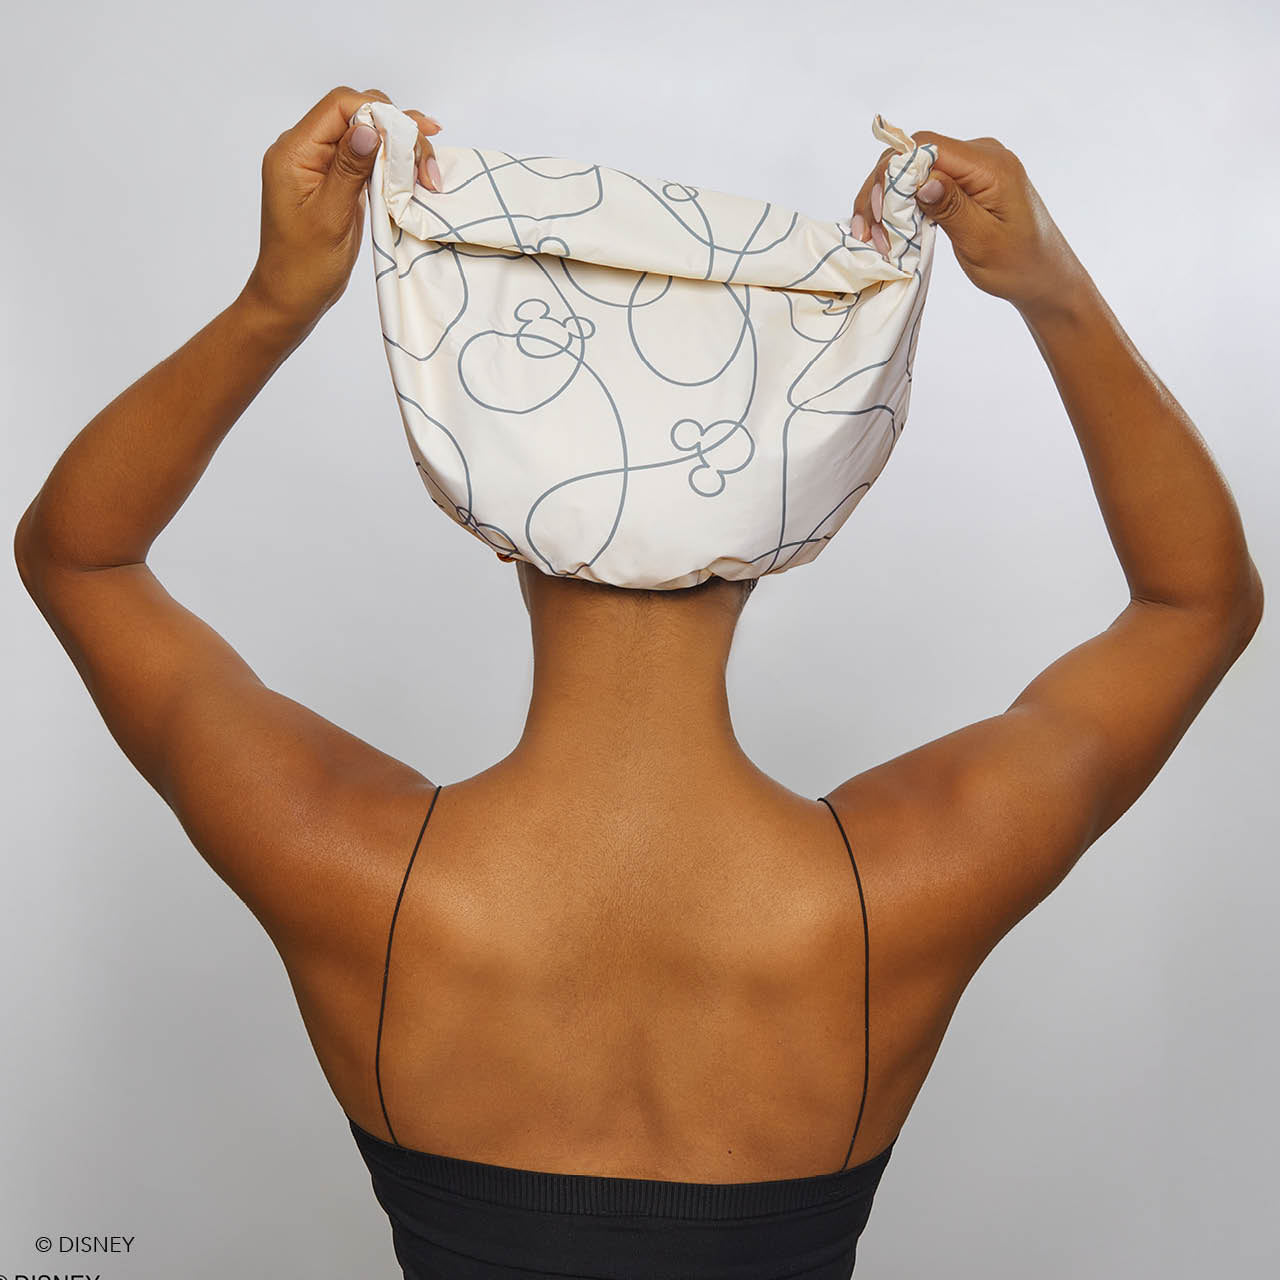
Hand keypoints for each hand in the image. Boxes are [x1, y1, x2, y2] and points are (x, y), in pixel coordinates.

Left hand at [244, 86, 442, 333]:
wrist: (292, 298)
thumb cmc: (304, 266)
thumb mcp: (329, 217)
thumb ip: (349, 169)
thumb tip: (370, 128)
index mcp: (294, 152)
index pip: (340, 107)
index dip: (379, 112)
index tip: (413, 137)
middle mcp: (307, 150)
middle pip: (358, 115)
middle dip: (397, 130)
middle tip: (429, 164)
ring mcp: (323, 166)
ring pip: (368, 136)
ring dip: (401, 149)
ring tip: (430, 172)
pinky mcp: (339, 182)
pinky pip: (368, 160)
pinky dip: (394, 165)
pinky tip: (416, 175)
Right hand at [850, 130, 1089, 321]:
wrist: (1044, 277)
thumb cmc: (1018, 265)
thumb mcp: (982, 242)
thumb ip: (953, 208)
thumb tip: (922, 179)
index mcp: (990, 165)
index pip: (926, 147)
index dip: (892, 173)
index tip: (878, 213)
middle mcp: (981, 156)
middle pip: (914, 154)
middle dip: (882, 189)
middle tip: (867, 232)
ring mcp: (973, 168)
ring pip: (913, 170)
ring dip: (887, 200)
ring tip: (873, 236)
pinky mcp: (966, 183)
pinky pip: (925, 183)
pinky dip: (902, 205)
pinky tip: (888, 229)